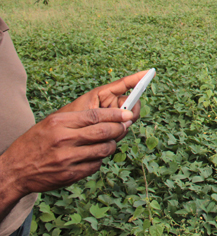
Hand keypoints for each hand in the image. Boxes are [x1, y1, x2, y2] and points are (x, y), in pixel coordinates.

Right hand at [0, 108, 134, 198]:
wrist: (15, 170)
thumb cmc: (36, 142)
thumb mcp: (52, 123)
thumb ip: (78, 119)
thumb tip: (109, 115)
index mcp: (59, 123)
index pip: (96, 115)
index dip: (116, 115)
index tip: (128, 114)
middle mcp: (64, 140)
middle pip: (104, 131)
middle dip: (119, 129)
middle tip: (125, 127)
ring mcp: (68, 159)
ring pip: (104, 149)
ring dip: (111, 145)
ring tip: (109, 141)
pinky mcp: (71, 175)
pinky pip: (96, 165)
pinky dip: (99, 160)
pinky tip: (93, 156)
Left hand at [58, 70, 150, 135]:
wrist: (57, 138)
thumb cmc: (65, 122)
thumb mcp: (84, 115)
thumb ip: (105, 115)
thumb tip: (126, 121)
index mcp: (102, 94)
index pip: (123, 84)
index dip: (137, 78)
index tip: (150, 72)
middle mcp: (110, 104)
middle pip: (130, 105)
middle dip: (129, 114)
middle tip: (123, 122)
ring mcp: (112, 117)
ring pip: (127, 120)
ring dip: (121, 127)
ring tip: (107, 133)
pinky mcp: (111, 130)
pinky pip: (121, 131)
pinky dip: (117, 136)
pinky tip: (108, 139)